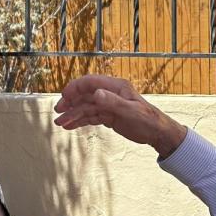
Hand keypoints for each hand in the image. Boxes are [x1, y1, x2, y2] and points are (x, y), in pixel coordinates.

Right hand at [54, 75, 186, 157]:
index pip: (90, 83)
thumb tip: (96, 93)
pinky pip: (91, 117)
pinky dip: (80, 121)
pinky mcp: (109, 116)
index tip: (64, 97)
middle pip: (85, 95)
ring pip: (86, 108)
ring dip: (73, 114)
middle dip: (70, 102)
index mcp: (116, 87)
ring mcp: (109, 105)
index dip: (75, 88)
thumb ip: (113, 102)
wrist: (157, 133)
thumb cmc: (147, 120)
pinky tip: (70, 126)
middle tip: (58, 112)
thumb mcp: (130, 111)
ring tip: (60, 124)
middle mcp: (110, 94)